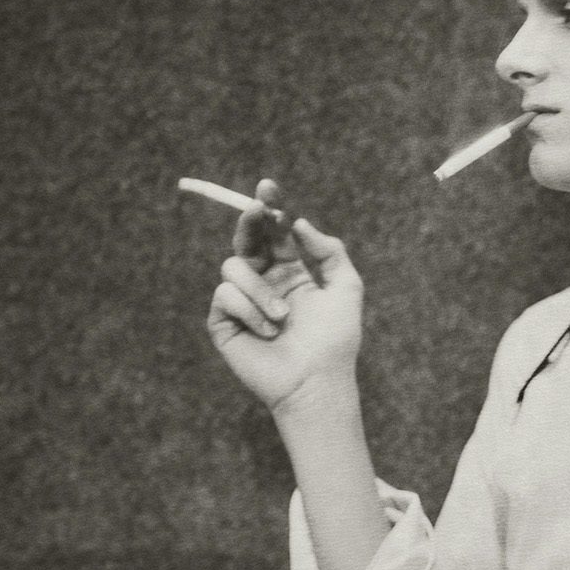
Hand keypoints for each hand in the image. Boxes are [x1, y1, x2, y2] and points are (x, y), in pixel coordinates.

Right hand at [205, 178, 363, 413]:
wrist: (317, 381)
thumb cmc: (336, 340)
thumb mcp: (346, 287)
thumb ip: (329, 250)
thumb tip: (298, 223)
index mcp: (291, 272)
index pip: (274, 232)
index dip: (269, 208)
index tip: (268, 187)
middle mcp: (264, 282)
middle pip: (246, 239)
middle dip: (250, 221)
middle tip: (257, 210)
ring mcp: (241, 302)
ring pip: (234, 266)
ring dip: (261, 290)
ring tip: (283, 319)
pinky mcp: (223, 322)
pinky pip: (225, 296)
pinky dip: (250, 312)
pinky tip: (267, 333)